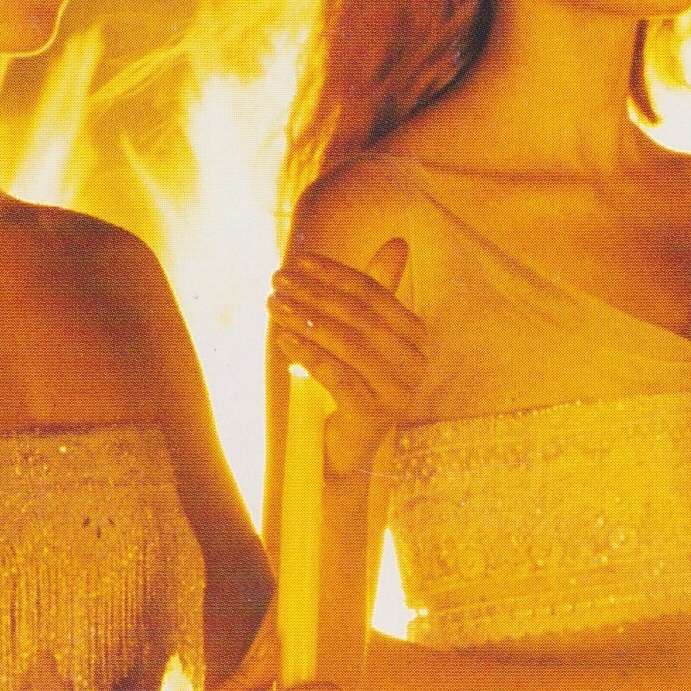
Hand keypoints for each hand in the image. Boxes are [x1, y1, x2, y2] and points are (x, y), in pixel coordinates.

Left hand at [272, 239, 423, 474]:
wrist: (343, 450)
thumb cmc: (350, 385)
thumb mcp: (361, 337)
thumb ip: (376, 293)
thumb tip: (399, 241)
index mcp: (415, 336)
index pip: (374, 293)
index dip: (335, 274)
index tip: (299, 261)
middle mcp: (414, 362)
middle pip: (359, 316)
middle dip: (314, 294)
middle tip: (278, 280)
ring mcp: (398, 391)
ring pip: (349, 344)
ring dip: (306, 319)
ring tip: (274, 305)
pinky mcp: (375, 415)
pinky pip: (337, 377)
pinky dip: (308, 354)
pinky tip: (283, 338)